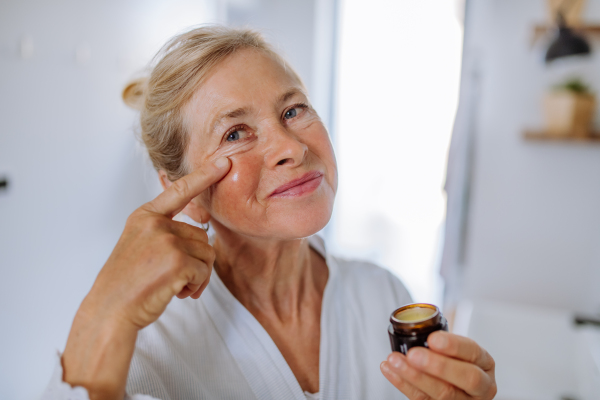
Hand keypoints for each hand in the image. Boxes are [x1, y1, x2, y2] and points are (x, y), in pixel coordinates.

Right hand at [81, 157, 230, 330]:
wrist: (110, 310)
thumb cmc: (126, 283)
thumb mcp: (139, 245)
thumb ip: (163, 233)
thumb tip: (200, 235)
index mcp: (145, 216)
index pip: (179, 191)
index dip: (203, 176)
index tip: (223, 163)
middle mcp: (155, 224)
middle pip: (201, 236)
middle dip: (196, 261)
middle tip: (176, 278)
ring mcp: (166, 241)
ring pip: (206, 254)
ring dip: (197, 275)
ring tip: (174, 286)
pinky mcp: (177, 261)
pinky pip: (204, 272)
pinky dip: (195, 286)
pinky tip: (175, 292)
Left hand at [380, 331, 496, 399]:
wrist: (453, 383)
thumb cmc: (452, 360)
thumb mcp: (455, 348)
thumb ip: (442, 341)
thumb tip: (415, 327)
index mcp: (484, 363)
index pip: (473, 353)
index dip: (453, 346)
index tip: (432, 339)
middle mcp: (481, 387)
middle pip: (466, 378)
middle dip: (438, 365)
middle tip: (413, 354)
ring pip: (443, 394)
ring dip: (414, 376)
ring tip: (394, 360)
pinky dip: (403, 384)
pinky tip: (389, 370)